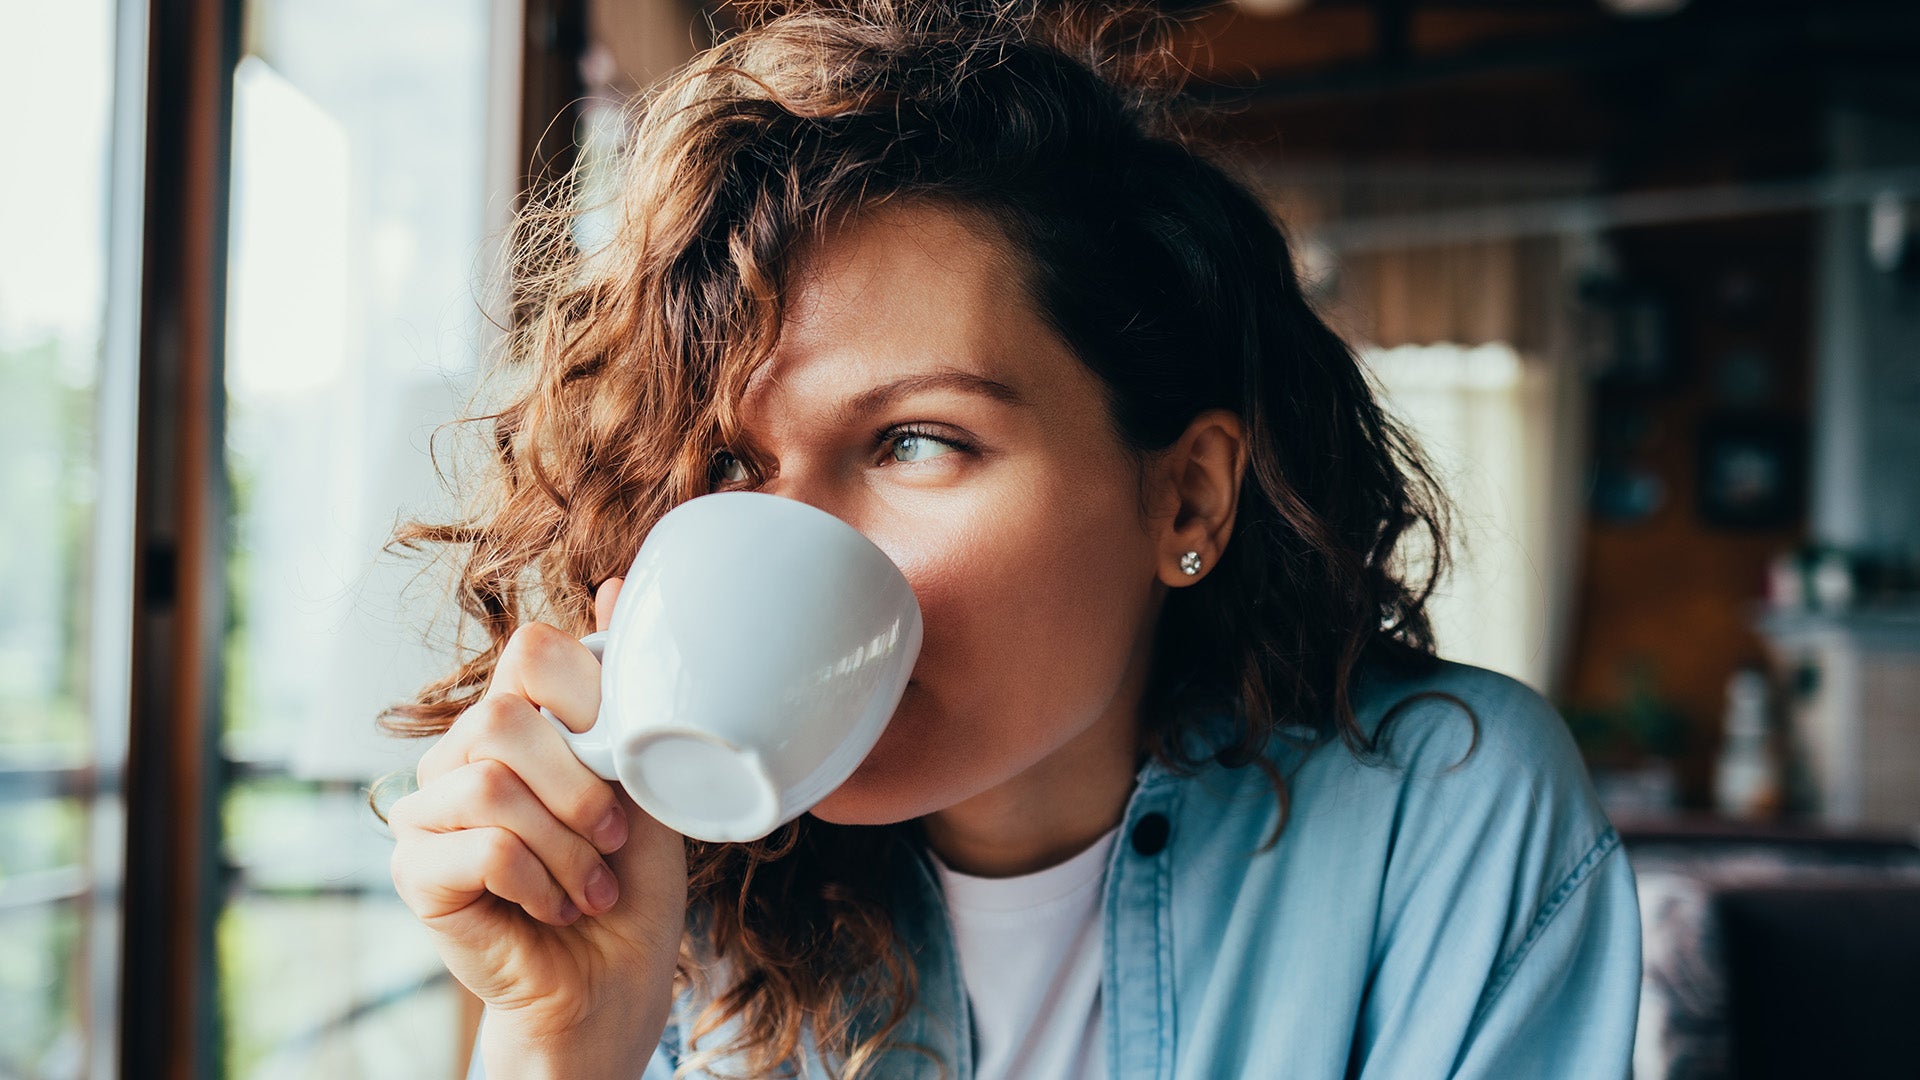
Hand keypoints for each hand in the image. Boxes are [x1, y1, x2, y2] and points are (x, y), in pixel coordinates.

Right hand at [389, 578, 686, 1072]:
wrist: (613, 982)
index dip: (588, 699)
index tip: (622, 762)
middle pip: (504, 717)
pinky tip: (556, 908)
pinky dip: (538, 880)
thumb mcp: (646, 775)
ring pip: (490, 783)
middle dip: (581, 788)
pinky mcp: (414, 870)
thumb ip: (626, 692)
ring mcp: (426, 810)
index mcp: (516, 720)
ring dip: (564, 846)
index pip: (531, 651)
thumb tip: (618, 583)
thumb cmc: (631, 883)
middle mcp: (460, 754)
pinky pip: (477, 844)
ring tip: (590, 885)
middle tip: (613, 841)